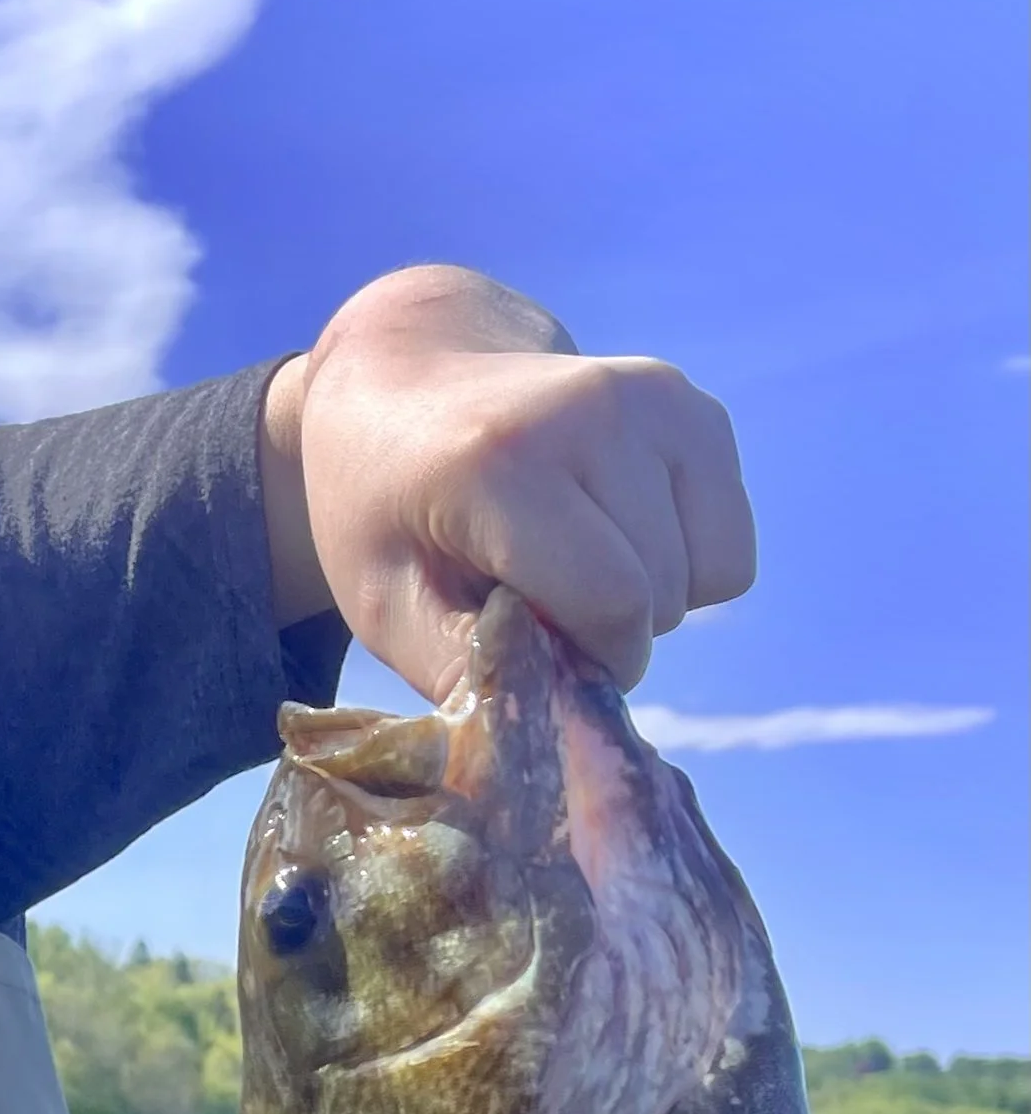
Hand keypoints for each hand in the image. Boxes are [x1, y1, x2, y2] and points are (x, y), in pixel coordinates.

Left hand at [262, 266, 755, 699]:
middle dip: (610, 632)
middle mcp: (596, 411)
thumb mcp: (383, 601)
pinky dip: (682, 563)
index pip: (613, 604)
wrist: (404, 378)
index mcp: (506, 464)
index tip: (540, 655)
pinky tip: (611, 536)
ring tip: (571, 564)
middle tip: (537, 604)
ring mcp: (656, 399)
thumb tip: (540, 734)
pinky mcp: (694, 409)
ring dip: (649, 599)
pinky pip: (730, 541)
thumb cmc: (384, 507)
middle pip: (662, 595)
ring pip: (709, 573)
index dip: (590, 660)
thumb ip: (462, 671)